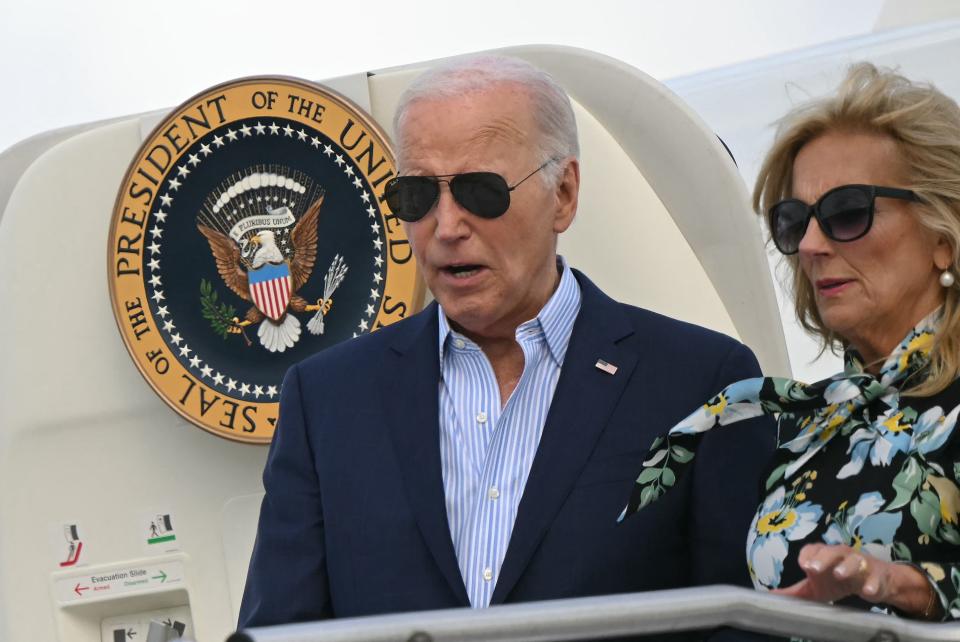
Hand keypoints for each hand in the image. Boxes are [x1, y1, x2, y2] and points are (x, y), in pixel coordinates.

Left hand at [772, 543, 936, 617]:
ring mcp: (860, 563)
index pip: (813, 549)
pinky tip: (867, 592)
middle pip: (831, 552)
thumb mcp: (816, 587)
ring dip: (846, 567)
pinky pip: (875, 578)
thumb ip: (795, 592)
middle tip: (813, 569)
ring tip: (839, 574)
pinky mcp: (877, 575)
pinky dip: (872, 584)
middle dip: (822, 559)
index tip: (803, 566)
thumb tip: (770, 596)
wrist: (874, 581)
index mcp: (824, 555)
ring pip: (854, 561)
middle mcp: (841, 555)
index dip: (808, 556)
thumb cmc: (837, 581)